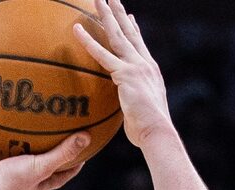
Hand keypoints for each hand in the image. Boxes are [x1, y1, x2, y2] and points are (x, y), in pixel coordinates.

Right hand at [0, 129, 89, 189]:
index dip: (71, 168)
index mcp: (31, 185)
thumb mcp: (41, 166)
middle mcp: (13, 180)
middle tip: (47, 134)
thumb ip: (63, 153)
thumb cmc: (11, 182)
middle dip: (37, 152)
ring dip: (2, 142)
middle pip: (29, 165)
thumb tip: (87, 137)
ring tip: (9, 123)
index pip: (57, 177)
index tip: (83, 156)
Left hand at [74, 0, 174, 150]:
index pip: (140, 44)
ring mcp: (135, 66)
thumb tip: (127, 111)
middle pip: (129, 32)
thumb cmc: (148, 129)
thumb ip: (133, 103)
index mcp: (150, 70)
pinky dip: (87, 40)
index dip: (134, 29)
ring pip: (116, 35)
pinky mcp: (125, 74)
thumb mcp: (141, 111)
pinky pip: (101, 54)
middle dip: (119, 13)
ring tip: (96, 0)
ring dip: (105, 15)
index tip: (130, 16)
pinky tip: (76, 29)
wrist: (157, 131)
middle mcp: (144, 63)